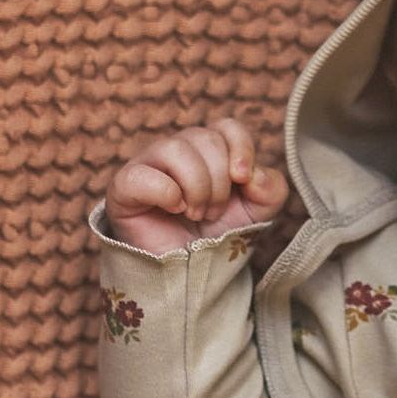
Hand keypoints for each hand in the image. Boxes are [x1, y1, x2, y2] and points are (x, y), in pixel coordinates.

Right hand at [105, 117, 292, 254]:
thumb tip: (254, 175)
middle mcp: (179, 149)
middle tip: (214, 211)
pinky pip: (142, 174)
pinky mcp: (125, 185)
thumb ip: (272, 189)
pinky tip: (173, 209)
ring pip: (176, 148)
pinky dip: (166, 193)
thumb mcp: (259, 212)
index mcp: (210, 149)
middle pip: (206, 138)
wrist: (187, 270)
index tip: (243, 180)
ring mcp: (149, 163)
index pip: (228, 127)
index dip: (241, 149)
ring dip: (196, 188)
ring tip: (195, 214)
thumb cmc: (218, 234)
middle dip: (219, 182)